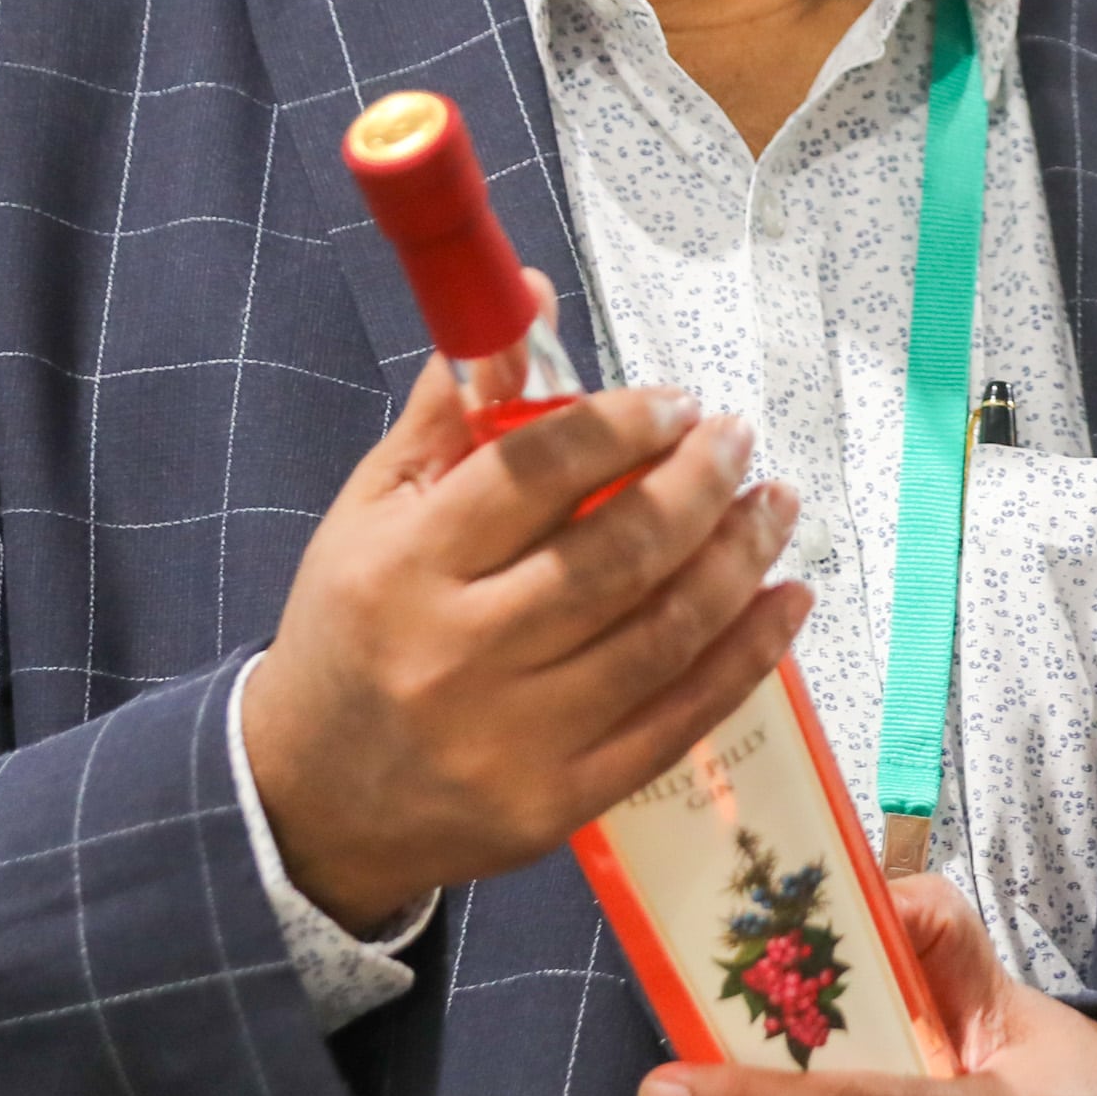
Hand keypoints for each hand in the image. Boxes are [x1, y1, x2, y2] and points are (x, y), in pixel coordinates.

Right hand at [240, 278, 811, 929]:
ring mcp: (514, 738)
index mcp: (403, 567)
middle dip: (698, 486)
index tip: (677, 401)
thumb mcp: (372, 511)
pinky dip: (746, 656)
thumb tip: (529, 293)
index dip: (620, 427)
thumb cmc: (353, 629)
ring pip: (660, 635)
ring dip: (738, 560)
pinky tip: (784, 601)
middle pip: (613, 555)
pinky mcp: (560, 802)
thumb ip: (456, 408)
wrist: (312, 800)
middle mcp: (458, 653)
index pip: (531, 476)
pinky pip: (676, 721)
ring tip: (775, 506)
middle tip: (737, 441)